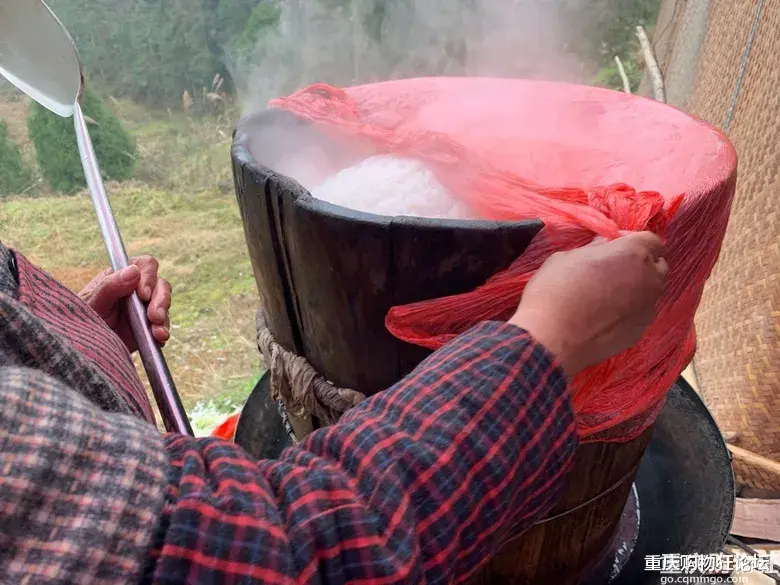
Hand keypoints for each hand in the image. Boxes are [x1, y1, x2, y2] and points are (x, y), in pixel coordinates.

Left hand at [79, 255, 171, 351]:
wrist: (82, 348)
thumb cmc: (81, 321)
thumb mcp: (92, 303)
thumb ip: (110, 286)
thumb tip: (133, 271)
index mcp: (121, 277)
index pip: (145, 265)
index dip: (149, 277)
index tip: (142, 295)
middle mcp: (136, 290)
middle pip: (161, 285)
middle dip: (161, 300)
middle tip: (154, 317)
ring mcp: (144, 309)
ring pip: (164, 306)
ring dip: (163, 318)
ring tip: (158, 334)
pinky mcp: (149, 327)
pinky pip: (163, 326)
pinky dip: (162, 332)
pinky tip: (158, 339)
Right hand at [510, 232, 667, 376]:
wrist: (552, 337)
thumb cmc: (555, 290)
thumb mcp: (567, 257)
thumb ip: (594, 248)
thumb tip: (603, 245)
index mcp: (633, 252)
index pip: (651, 240)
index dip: (632, 241)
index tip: (613, 246)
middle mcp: (649, 278)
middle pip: (658, 265)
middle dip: (641, 264)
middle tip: (613, 270)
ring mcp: (648, 307)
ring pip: (650, 291)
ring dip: (636, 288)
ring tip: (607, 295)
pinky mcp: (640, 331)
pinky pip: (640, 314)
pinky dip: (628, 311)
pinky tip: (604, 316)